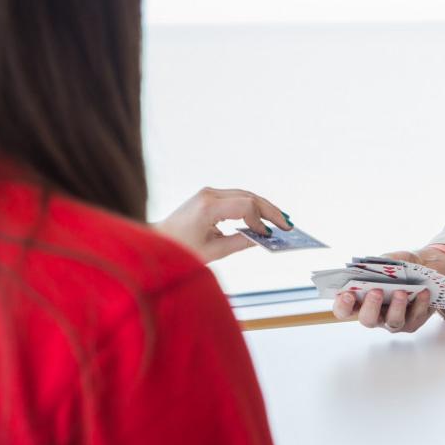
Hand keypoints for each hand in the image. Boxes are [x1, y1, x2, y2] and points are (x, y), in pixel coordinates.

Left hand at [153, 187, 291, 263]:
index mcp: (207, 207)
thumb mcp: (212, 251)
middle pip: (249, 196)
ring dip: (264, 207)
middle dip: (270, 211)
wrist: (157, 241)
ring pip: (245, 195)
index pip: (245, 206)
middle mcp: (208, 194)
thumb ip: (239, 242)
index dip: (260, 220)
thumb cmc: (179, 249)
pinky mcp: (209, 195)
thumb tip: (261, 238)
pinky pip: (237, 197)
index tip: (270, 234)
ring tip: (281, 220)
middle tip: (287, 224)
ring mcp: (208, 192)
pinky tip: (264, 216)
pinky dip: (252, 206)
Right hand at [332, 247, 444, 333]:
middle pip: (368, 320)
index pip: (344, 310)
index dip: (342, 305)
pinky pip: (416, 316)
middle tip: (376, 291)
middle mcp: (375, 315)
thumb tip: (373, 265)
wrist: (425, 270)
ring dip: (396, 307)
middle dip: (371, 306)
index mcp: (361, 301)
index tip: (346, 294)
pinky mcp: (413, 322)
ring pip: (393, 322)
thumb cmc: (400, 267)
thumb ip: (378, 264)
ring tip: (400, 291)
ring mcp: (393, 321)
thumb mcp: (388, 260)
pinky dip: (420, 303)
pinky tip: (423, 291)